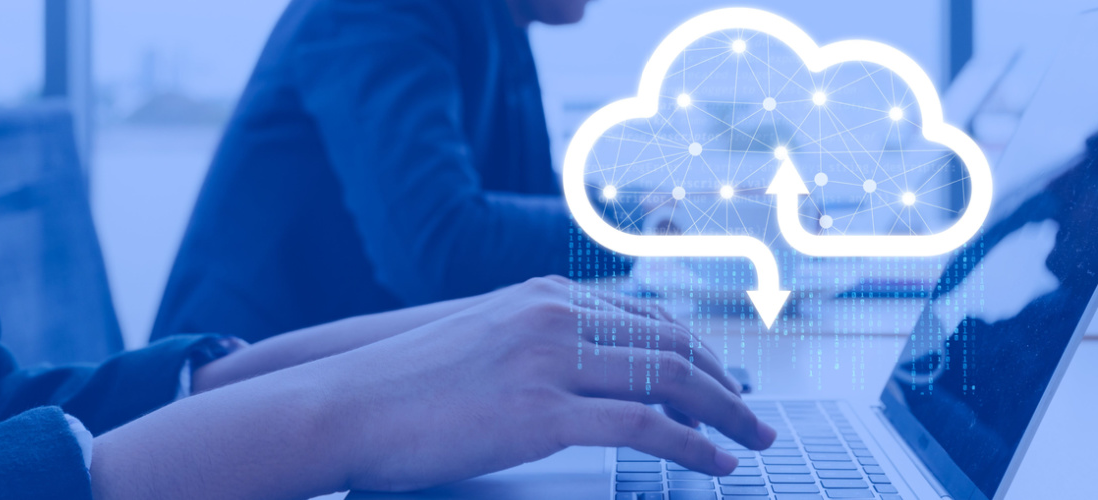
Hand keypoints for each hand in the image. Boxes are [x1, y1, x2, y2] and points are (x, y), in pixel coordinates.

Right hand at [93, 277, 773, 498]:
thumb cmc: (402, 384)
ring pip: (669, 380)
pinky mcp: (540, 410)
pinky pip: (643, 426)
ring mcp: (550, 360)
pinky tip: (715, 462)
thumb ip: (537, 341)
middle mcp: (557, 316)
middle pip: (672, 345)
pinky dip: (692, 445)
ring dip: (725, 414)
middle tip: (756, 416)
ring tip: (753, 441)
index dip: (700, 352)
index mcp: (545, 297)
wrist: (341, 402)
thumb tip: (584, 366)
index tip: (727, 380)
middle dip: (726, 383)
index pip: (650, 319)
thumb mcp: (480, 339)